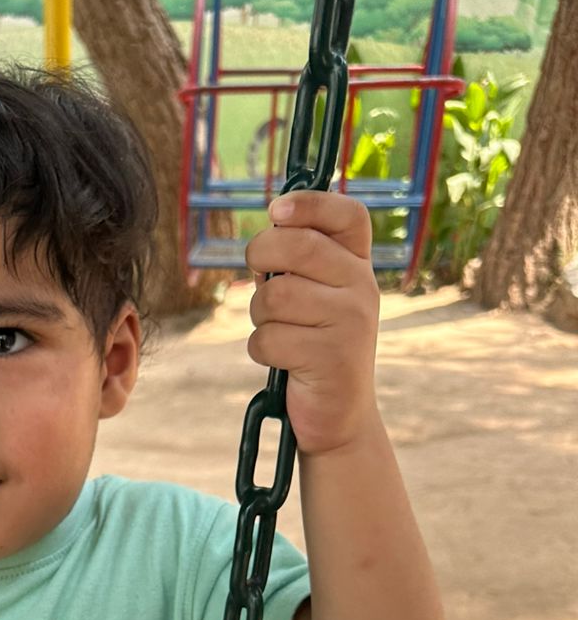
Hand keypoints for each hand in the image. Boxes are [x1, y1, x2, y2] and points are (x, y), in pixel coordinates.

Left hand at [245, 191, 380, 455]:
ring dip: (260, 317)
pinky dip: (262, 351)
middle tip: (257, 279)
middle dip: (261, 256)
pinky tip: (282, 362)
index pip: (348, 216)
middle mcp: (362, 288)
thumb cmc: (314, 348)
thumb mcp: (314, 299)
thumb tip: (267, 232)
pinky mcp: (330, 357)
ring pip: (275, 297)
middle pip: (297, 247)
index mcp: (359, 266)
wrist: (340, 416)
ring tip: (277, 332)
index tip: (276, 210)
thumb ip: (295, 265)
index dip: (310, 203)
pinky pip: (268, 338)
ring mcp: (350, 322)